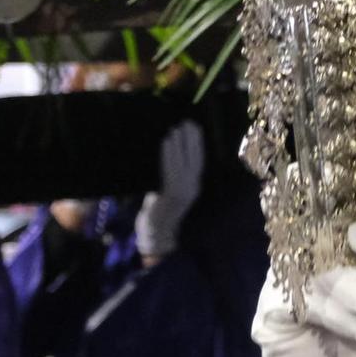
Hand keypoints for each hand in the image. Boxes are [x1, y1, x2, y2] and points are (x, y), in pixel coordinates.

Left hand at [136, 120, 205, 259]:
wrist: (156, 234)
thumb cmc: (159, 212)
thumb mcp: (169, 192)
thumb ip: (173, 177)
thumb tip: (170, 153)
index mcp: (194, 186)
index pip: (199, 161)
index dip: (198, 143)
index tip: (195, 127)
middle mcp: (193, 187)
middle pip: (195, 159)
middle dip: (192, 139)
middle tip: (187, 122)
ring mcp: (183, 191)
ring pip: (184, 162)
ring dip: (180, 143)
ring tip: (176, 128)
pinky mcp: (171, 194)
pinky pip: (170, 170)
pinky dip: (169, 154)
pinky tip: (166, 142)